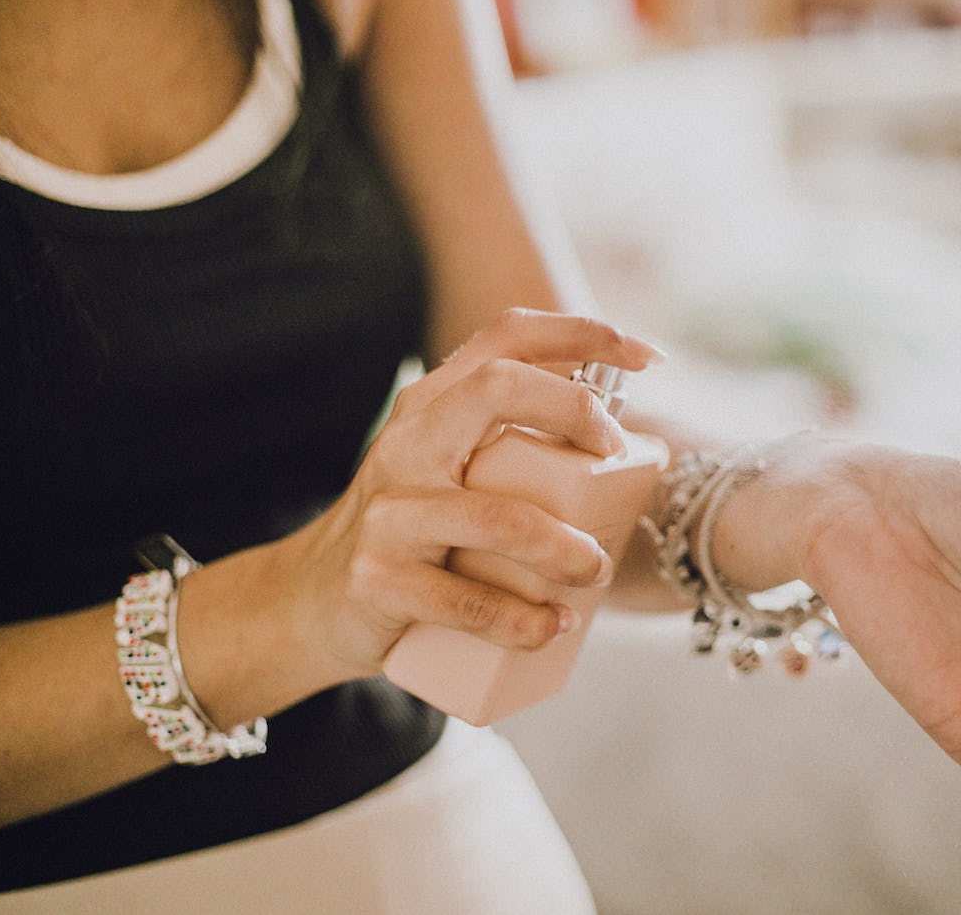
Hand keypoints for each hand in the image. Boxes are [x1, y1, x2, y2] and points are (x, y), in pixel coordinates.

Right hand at [279, 308, 662, 680]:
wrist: (311, 602)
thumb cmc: (414, 533)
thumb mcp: (448, 471)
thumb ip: (510, 447)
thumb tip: (630, 448)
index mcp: (431, 406)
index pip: (507, 338)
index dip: (582, 333)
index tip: (649, 355)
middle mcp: (408, 443)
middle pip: (498, 388)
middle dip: (574, 410)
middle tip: (614, 454)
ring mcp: (391, 511)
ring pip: (499, 517)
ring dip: (565, 548)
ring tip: (595, 569)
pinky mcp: (380, 579)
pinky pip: (468, 602)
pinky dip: (523, 621)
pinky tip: (552, 627)